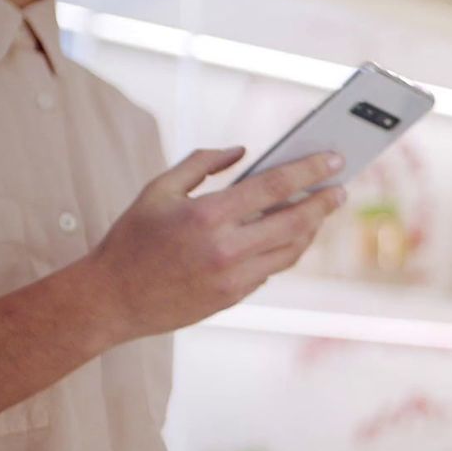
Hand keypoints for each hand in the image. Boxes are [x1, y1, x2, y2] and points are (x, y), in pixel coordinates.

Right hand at [82, 147, 347, 341]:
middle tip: (340, 189)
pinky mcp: (233, 297)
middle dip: (323, 203)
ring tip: (318, 211)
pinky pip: (270, 269)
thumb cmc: (132, 239)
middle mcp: (226, 248)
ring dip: (310, 229)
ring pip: (290, 251)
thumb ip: (201, 163)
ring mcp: (233, 277)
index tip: (335, 160)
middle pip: (295, 222)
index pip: (275, 186)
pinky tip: (288, 236)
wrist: (111, 299)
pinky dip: (284, 250)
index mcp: (208, 214)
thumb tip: (242, 151)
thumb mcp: (158, 189)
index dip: (310, 171)